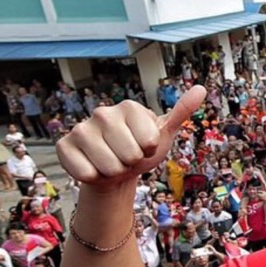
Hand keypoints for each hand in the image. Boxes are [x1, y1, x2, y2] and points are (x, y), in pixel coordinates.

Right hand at [57, 85, 206, 185]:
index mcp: (129, 107)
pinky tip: (94, 167)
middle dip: (132, 163)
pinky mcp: (64, 146)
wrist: (116, 171)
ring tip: (112, 162)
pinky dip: (93, 177)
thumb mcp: (164, 134)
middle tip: (127, 157)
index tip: (145, 146)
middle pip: (129, 155)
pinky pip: (85, 172)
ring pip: (109, 166)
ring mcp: (81, 128)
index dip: (150, 151)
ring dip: (114, 172)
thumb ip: (181, 112)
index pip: (149, 142)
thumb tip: (201, 89)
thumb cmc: (141, 150)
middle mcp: (102, 112)